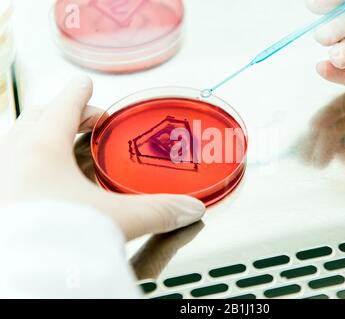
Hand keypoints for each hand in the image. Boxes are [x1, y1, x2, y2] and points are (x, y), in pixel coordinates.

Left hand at [0, 76, 204, 239]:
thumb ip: (156, 211)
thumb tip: (189, 208)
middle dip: (62, 113)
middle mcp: (13, 159)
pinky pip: (10, 171)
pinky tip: (44, 187)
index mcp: (42, 149)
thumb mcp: (115, 219)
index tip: (84, 83)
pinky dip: (29, 167)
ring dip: (41, 138)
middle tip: (87, 122)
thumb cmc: (53, 239)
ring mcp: (2, 179)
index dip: (78, 93)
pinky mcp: (1, 202)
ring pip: (17, 143)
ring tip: (64, 151)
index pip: (63, 106)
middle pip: (36, 119)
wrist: (21, 277)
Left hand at [304, 90, 344, 217]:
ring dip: (322, 126)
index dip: (320, 137)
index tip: (306, 158)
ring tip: (311, 151)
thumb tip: (331, 151)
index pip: (343, 125)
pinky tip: (325, 138)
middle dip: (315, 133)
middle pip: (340, 113)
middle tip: (304, 155)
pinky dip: (338, 116)